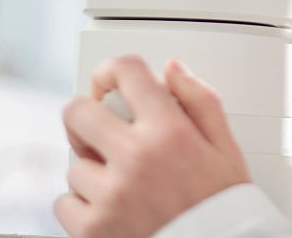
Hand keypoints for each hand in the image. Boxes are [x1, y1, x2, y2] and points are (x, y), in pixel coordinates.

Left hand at [54, 55, 249, 237]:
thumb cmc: (223, 209)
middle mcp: (136, 158)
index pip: (127, 72)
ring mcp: (111, 195)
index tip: (109, 83)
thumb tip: (172, 70)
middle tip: (100, 132)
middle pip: (77, 112)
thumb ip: (201, 102)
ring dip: (93, 172)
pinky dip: (82, 207)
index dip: (111, 71)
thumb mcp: (226, 150)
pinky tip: (112, 210)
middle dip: (85, 117)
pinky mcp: (93, 229)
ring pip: (74, 164)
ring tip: (124, 187)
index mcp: (170, 132)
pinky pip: (64, 204)